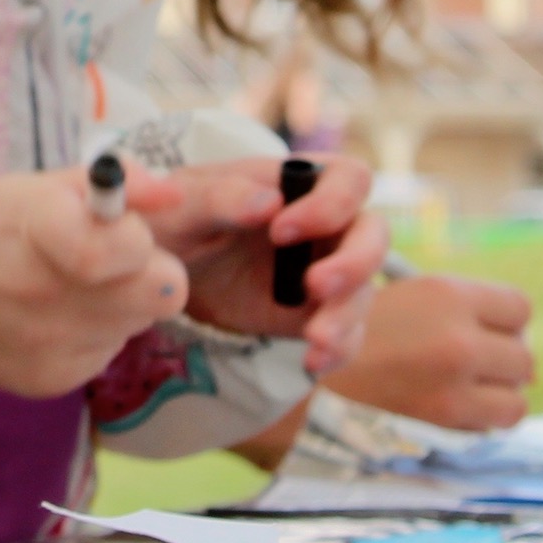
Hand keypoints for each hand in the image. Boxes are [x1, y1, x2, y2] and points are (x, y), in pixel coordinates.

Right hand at [0, 168, 188, 395]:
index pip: (133, 247)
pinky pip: (105, 353)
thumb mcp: (39, 187)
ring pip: (136, 324)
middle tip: (115, 262)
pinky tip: (54, 318)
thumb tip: (174, 195)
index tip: (117, 227)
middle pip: (160, 294)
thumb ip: (117, 183)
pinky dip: (92, 334)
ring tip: (72, 288)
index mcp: (45, 232)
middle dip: (149, 272)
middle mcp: (50, 296)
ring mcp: (52, 346)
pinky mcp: (51, 381)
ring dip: (120, 304)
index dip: (137, 235)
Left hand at [134, 154, 389, 374]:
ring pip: (363, 290)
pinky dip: (337, 350)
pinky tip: (312, 362)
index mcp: (301, 181)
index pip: (349, 179)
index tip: (280, 230)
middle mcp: (327, 224)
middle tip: (316, 286)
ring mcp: (328, 270)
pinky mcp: (318, 314)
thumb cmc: (179, 217)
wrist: (169, 269)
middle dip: (356, 262)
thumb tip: (269, 203)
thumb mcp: (186, 204)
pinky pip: (346, 333)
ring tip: (315, 339)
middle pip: (373, 235)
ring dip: (346, 315)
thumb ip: (222, 197)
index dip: (330, 204)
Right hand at [324, 275, 535, 430]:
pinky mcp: (446, 423)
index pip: (519, 309)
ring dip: (497, 397)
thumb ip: (458, 312)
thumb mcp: (405, 298)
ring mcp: (454, 384)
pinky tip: (453, 415)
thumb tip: (525, 357)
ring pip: (517, 396)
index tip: (487, 334)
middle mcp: (457, 338)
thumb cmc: (350, 335)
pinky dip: (481, 423)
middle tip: (474, 369)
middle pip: (523, 356)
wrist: (302, 378)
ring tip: (467, 395)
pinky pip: (494, 425)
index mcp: (447, 294)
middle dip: (503, 364)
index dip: (505, 324)